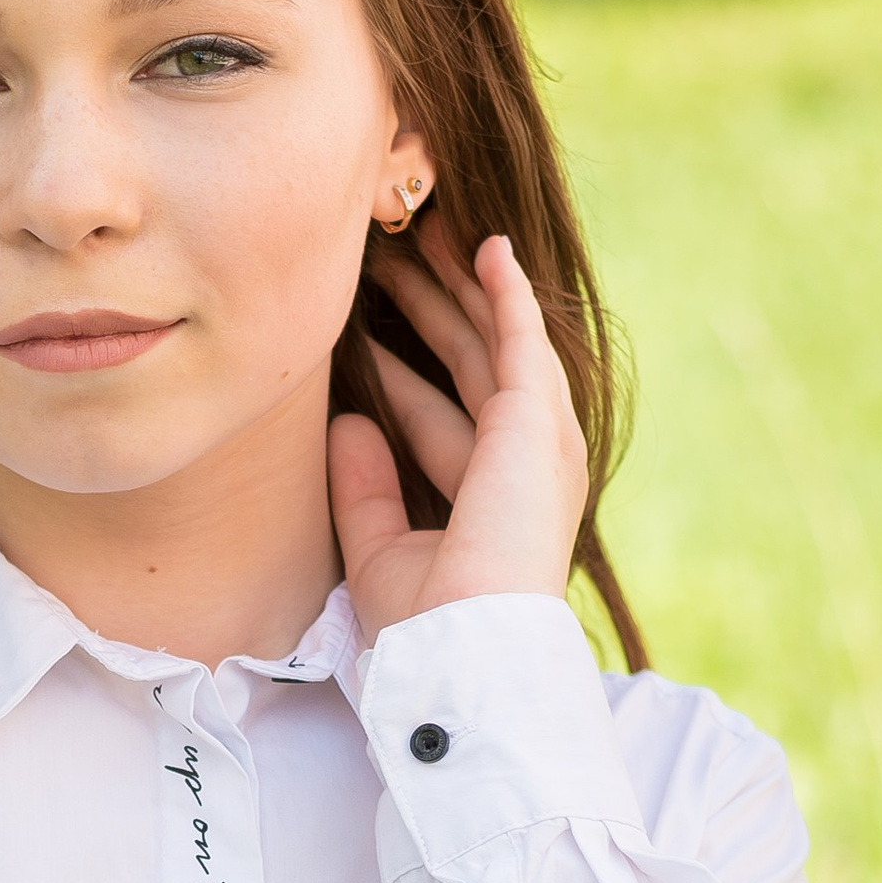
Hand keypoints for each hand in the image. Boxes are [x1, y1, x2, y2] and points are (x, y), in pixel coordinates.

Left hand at [328, 224, 589, 638]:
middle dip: (434, 314)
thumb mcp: (380, 549)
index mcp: (487, 501)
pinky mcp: (536, 421)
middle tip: (398, 260)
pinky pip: (520, 338)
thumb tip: (345, 421)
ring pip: (494, 343)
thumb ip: (365, 488)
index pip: (439, 419)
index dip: (401, 374)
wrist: (465, 649)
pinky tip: (488, 247)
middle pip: (469, 369)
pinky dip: (505, 291)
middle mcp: (520, 466)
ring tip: (432, 233)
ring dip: (464, 288)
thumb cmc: (425, 627)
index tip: (362, 332)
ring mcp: (536, 442)